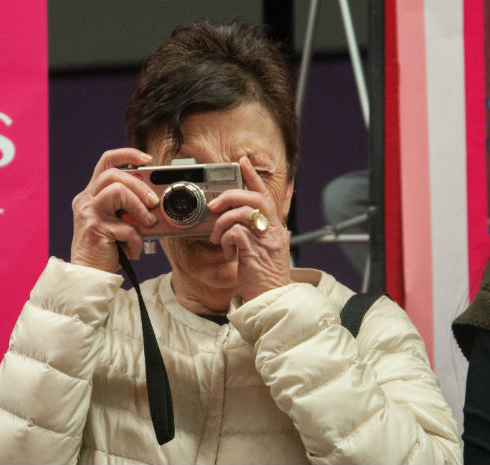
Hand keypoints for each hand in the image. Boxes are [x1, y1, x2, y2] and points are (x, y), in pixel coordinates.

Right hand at [70, 148, 159, 271]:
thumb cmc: (106, 250)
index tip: (148, 159)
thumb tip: (156, 200)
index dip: (127, 154)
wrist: (89, 276)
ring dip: (139, 207)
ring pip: (117, 190)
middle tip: (154, 203)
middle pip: (114, 174)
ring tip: (148, 224)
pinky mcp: (95, 228)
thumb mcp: (119, 222)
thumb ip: (130, 208)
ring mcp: (88, 213)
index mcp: (92, 194)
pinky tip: (133, 250)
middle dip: (140, 186)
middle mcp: (86, 200)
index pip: (106, 162)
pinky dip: (136, 240)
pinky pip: (125, 226)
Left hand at [208, 156, 291, 300]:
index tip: (242, 162)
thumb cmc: (263, 278)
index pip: (264, 195)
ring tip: (219, 239)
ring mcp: (266, 241)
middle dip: (230, 196)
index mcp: (274, 228)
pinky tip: (227, 252)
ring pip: (241, 214)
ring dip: (222, 224)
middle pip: (254, 199)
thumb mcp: (259, 250)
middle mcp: (273, 231)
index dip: (252, 177)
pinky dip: (226, 240)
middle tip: (215, 206)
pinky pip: (235, 233)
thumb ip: (251, 233)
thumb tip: (233, 222)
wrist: (271, 301)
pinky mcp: (255, 252)